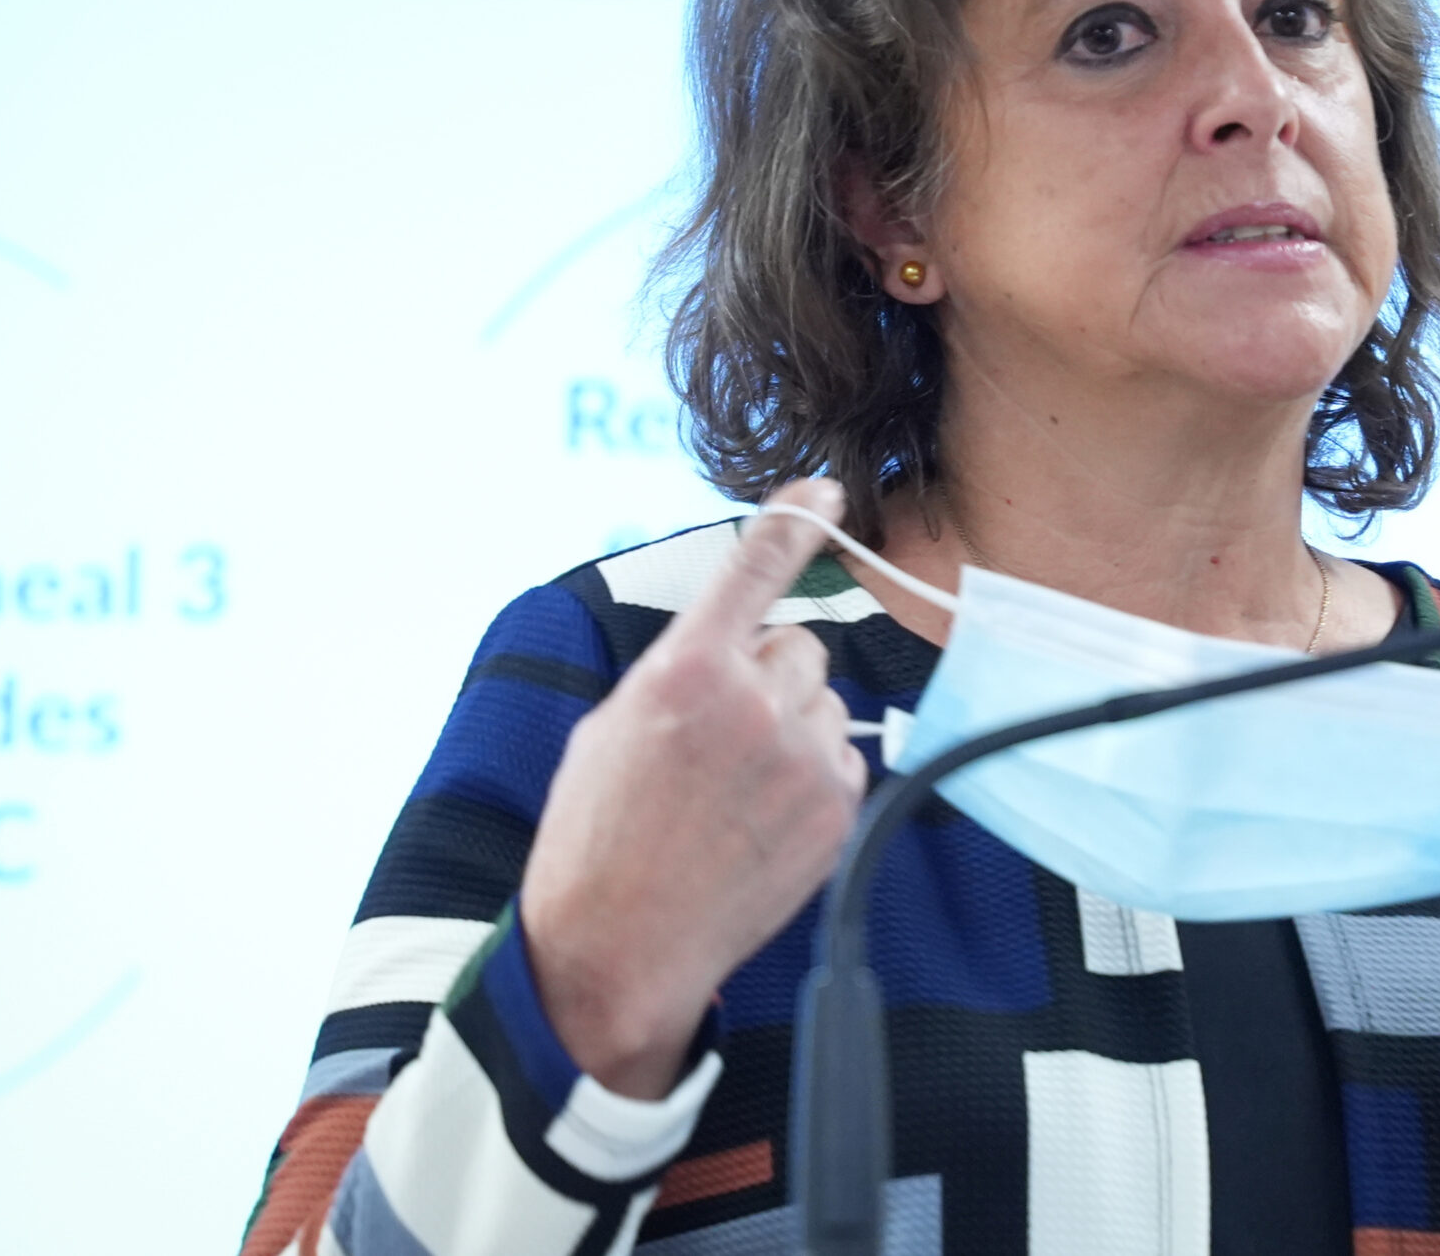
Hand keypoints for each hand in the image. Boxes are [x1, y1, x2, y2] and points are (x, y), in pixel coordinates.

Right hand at [521, 480, 868, 1097]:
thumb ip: (682, 672)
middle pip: (798, 647)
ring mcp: (801, 757)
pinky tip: (758, 821)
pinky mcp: (834, 809)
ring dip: (791, 729)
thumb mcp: (613, 726)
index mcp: (685, 669)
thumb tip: (734, 646)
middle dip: (768, 677)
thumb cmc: (598, 836)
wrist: (618, 949)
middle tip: (718, 738)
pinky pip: (841, 758)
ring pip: (822, 703)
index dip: (793, 520)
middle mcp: (752, 702)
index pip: (752, 570)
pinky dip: (810, 778)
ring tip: (731, 793)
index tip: (825, 490)